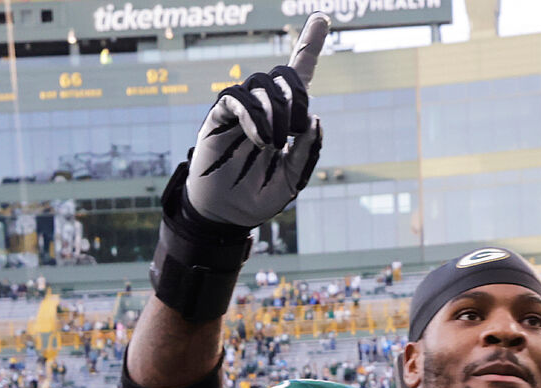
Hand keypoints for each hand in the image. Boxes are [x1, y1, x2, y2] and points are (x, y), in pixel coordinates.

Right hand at [185, 13, 327, 227]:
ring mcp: (240, 110)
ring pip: (260, 82)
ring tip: (273, 144)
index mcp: (286, 117)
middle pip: (282, 73)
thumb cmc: (260, 194)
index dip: (310, 45)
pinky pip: (235, 97)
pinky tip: (261, 139)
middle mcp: (264, 107)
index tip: (321, 17)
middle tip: (296, 128)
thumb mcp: (293, 179)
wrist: (226, 214)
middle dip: (297, 94)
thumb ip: (307, 153)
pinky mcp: (219, 116)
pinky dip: (253, 115)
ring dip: (275, 110)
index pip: (299, 74)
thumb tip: (314, 121)